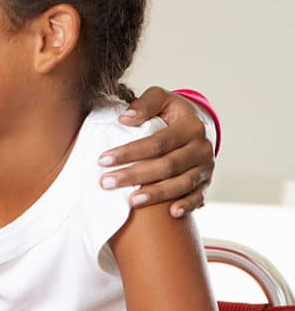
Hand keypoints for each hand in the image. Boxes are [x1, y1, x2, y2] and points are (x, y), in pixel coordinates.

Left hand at [98, 87, 214, 217]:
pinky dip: (187, 205)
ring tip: (131, 201)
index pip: (157, 142)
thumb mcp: (161, 98)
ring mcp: (206, 167)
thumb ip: (144, 104)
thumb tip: (124, 119)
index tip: (103, 160)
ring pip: (181, 184)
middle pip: (167, 165)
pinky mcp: (207, 182)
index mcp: (191, 126)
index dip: (130, 152)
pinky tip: (171, 213)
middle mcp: (201, 148)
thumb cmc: (171, 112)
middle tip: (106, 183)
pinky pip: (199, 196)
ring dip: (156, 194)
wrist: (199, 124)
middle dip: (134, 176)